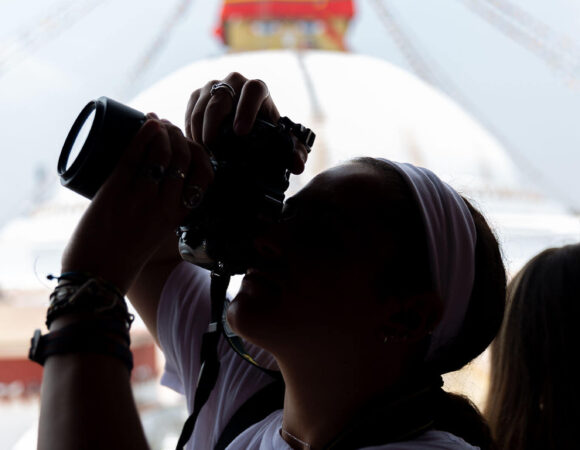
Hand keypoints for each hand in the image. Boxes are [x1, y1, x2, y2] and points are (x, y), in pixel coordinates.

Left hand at [61, 117, 213, 292]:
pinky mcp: (116, 191)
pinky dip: (143, 134)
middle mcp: (166, 206)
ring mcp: (141, 198)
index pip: (205, 175)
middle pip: (184, 159)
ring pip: (162, 153)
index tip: (188, 143)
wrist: (97, 274)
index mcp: (179, 216)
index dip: (199, 152)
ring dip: (162, 131)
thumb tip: (160, 175)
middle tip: (167, 127)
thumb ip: (164, 209)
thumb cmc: (125, 253)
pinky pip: (134, 156)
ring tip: (155, 122)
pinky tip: (147, 122)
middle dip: (179, 135)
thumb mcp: (157, 231)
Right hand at [185, 72, 308, 173]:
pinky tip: (197, 150)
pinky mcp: (196, 97)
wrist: (245, 128)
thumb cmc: (266, 134)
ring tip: (206, 154)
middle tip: (215, 150)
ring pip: (201, 106)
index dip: (246, 109)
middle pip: (220, 97)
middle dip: (215, 125)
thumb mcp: (282, 143)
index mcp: (258, 88)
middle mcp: (234, 81)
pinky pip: (189, 112)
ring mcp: (213, 87)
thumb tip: (297, 165)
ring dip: (201, 132)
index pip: (253, 90)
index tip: (241, 133)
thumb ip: (295, 152)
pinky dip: (191, 132)